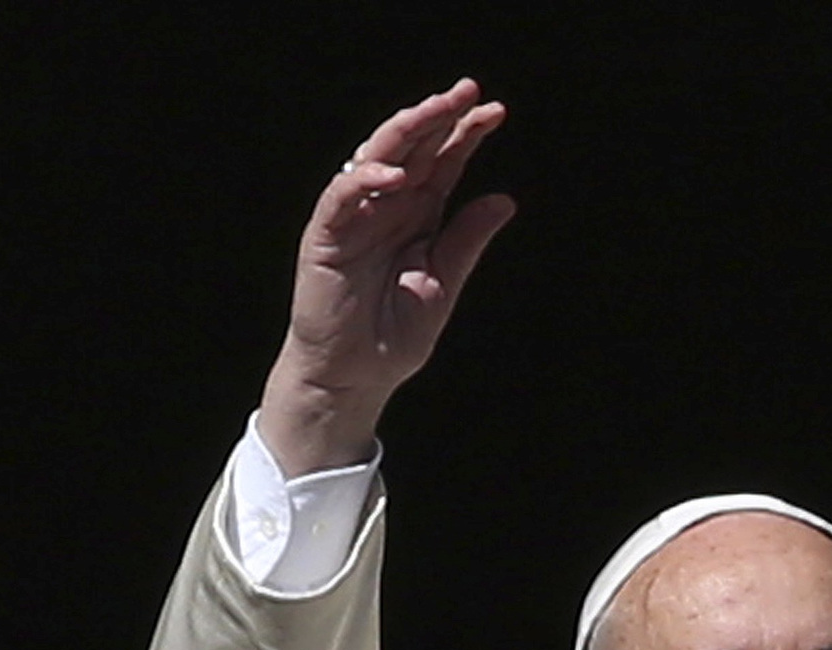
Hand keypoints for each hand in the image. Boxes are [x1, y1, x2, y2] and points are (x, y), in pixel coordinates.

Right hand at [259, 79, 514, 475]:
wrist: (357, 376)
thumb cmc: (396, 335)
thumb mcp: (443, 283)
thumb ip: (467, 241)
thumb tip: (505, 200)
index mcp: (419, 216)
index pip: (444, 163)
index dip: (466, 135)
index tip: (497, 111)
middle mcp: (387, 207)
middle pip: (414, 149)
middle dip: (440, 117)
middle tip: (469, 90)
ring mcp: (355, 218)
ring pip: (376, 157)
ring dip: (405, 131)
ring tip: (435, 110)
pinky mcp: (326, 236)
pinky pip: (342, 197)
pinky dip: (365, 179)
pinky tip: (394, 171)